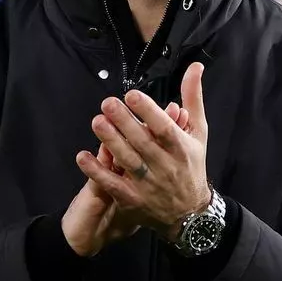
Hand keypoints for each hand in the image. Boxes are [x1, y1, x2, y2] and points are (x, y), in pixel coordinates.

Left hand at [76, 63, 209, 241]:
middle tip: (107, 103)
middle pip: (143, 143)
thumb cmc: (192, 165)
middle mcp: (166, 166)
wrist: (189, 213)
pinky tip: (82, 157)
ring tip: (97, 122)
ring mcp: (148, 185)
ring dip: (111, 142)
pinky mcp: (133, 200)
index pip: (164, 128)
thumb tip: (195, 66)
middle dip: (125, 122)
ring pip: (128, 162)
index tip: (131, 94)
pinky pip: (113, 185)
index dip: (148, 111)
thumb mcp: (198, 132)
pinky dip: (97, 172)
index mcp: (181, 148)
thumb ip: (192, 99)